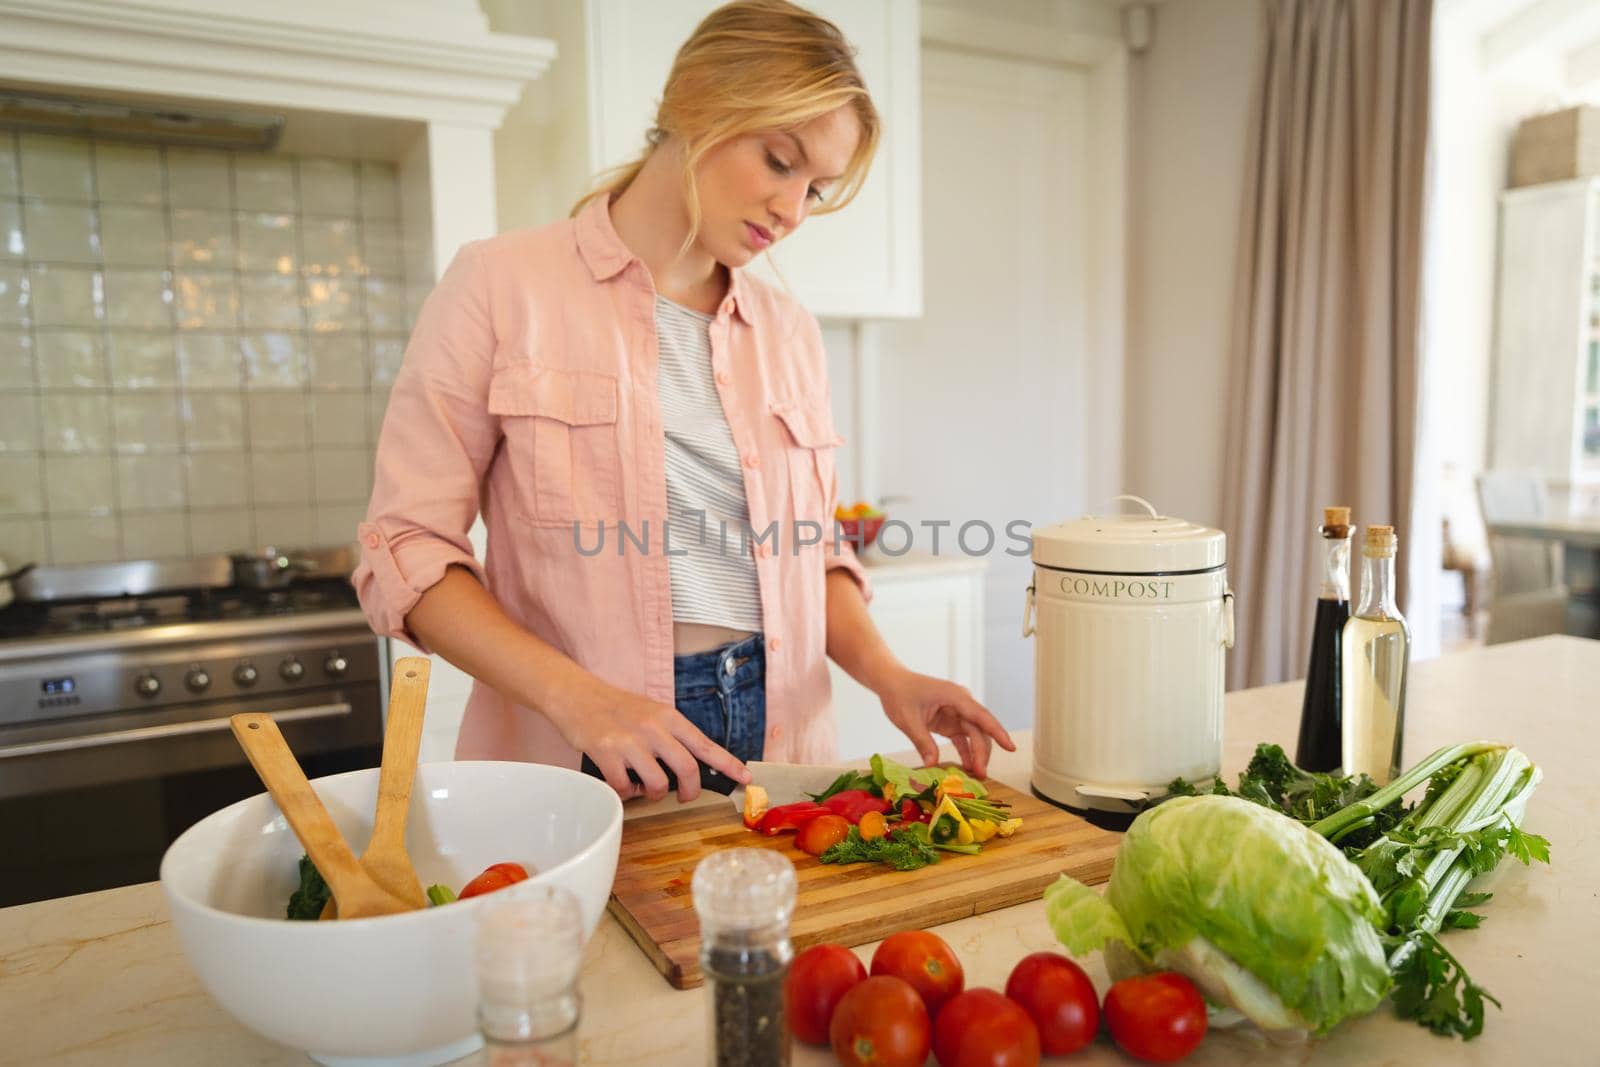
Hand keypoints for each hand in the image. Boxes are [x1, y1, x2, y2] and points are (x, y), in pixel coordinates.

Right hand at [556, 683, 749, 802]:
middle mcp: (653, 728)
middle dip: (691, 792)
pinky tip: (621, 783)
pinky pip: (625, 788)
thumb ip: (672, 735)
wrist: (578, 695)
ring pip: (657, 784)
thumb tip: (694, 765)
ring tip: (644, 786)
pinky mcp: (607, 753)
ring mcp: (630, 741)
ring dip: (653, 794)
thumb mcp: (652, 713)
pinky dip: (626, 793)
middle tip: (685, 797)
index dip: (729, 764)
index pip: (706, 744)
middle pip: (688, 769)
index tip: (745, 778)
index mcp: (669, 717)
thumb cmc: (617, 708)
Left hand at [876, 669, 1015, 777]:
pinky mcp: (950, 721)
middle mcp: (961, 703)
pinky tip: (968, 767)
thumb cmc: (899, 694)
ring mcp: (957, 712)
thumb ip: (923, 742)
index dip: (998, 732)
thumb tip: (933, 765)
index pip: (981, 716)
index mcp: (955, 696)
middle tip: (981, 775)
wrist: (891, 683)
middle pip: (979, 730)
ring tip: (977, 775)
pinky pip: (963, 738)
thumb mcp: (908, 720)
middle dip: (982, 752)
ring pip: (974, 735)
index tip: (1011, 747)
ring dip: (976, 754)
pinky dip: (965, 752)